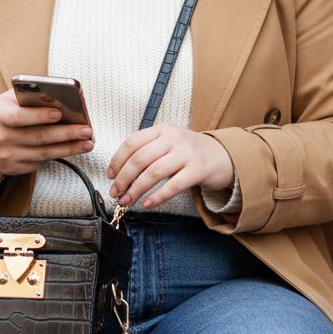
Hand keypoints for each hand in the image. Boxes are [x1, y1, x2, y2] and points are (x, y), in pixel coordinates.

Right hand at [0, 89, 93, 175]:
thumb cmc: (0, 114)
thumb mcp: (8, 100)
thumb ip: (29, 96)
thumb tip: (58, 96)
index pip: (19, 117)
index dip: (39, 116)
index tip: (59, 113)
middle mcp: (2, 138)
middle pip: (38, 137)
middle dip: (65, 134)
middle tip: (86, 130)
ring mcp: (7, 156)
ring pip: (43, 154)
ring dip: (69, 149)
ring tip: (88, 142)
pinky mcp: (14, 169)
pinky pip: (40, 163)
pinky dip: (58, 155)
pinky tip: (73, 149)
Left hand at [107, 125, 234, 210]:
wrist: (222, 155)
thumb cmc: (188, 152)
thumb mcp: (168, 142)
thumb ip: (147, 150)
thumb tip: (119, 173)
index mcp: (161, 130)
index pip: (132, 143)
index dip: (117, 160)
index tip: (110, 176)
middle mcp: (173, 138)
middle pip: (140, 159)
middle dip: (123, 178)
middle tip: (116, 193)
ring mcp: (186, 154)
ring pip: (153, 173)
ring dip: (136, 189)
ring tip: (127, 201)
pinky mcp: (198, 170)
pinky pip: (173, 185)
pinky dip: (157, 197)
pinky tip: (147, 204)